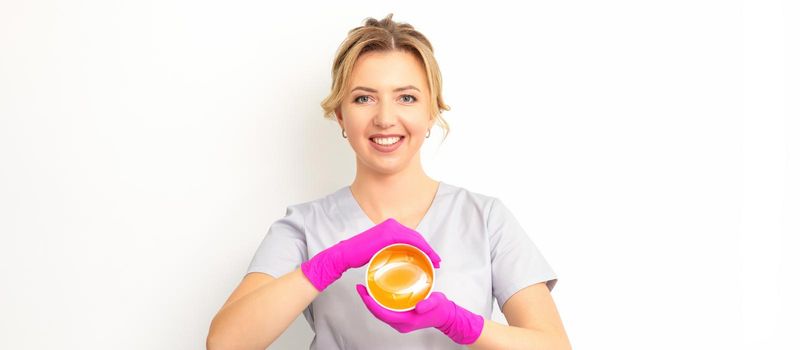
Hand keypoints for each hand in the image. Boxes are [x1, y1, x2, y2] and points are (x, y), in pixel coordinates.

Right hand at [300, 218, 440, 290]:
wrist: (345, 254)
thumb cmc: (359, 255)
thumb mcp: (378, 250)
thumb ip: (389, 249)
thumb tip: (397, 257)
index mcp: (389, 227)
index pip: (411, 236)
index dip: (424, 247)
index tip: (432, 258)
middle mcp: (391, 224)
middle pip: (416, 237)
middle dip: (429, 249)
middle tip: (437, 261)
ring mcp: (390, 228)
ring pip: (416, 239)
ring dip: (428, 250)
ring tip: (435, 262)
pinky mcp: (388, 234)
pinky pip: (410, 241)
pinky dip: (421, 248)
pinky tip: (426, 257)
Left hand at [355, 284, 484, 344]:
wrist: (446, 316)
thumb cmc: (441, 310)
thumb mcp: (436, 303)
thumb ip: (429, 304)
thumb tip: (419, 306)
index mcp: (406, 321)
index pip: (382, 313)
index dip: (370, 303)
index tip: (364, 292)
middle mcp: (401, 323)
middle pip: (378, 313)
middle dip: (367, 301)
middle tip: (360, 287)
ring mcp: (400, 321)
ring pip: (381, 312)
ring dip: (372, 302)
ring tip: (366, 288)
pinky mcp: (401, 317)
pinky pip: (386, 310)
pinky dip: (379, 302)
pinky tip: (377, 292)